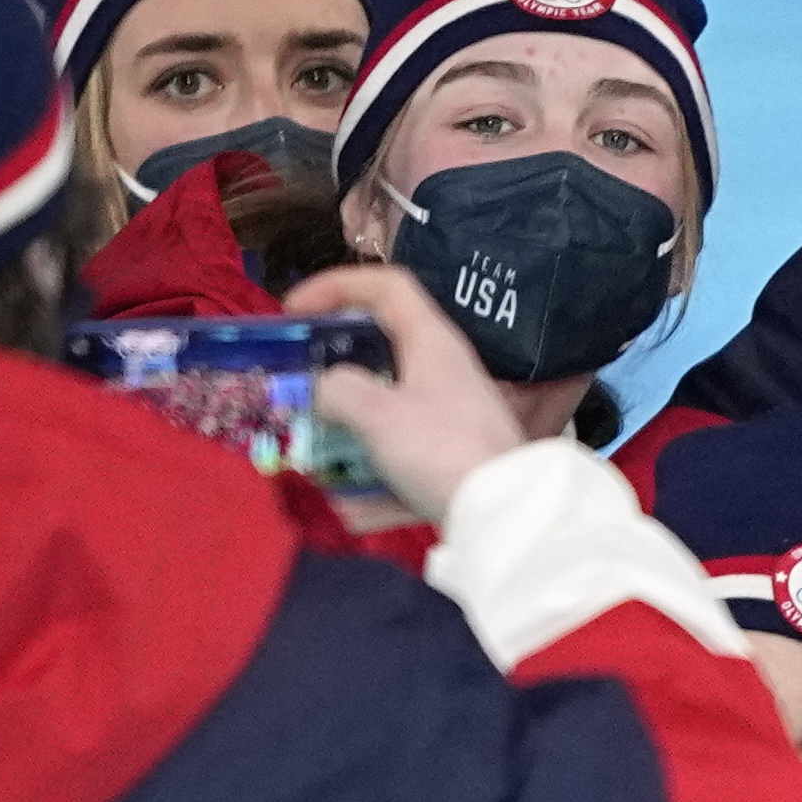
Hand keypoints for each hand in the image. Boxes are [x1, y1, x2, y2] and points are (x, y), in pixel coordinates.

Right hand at [289, 259, 527, 523]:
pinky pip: (404, 467)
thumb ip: (336, 389)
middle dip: (334, 369)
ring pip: (387, 414)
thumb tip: (324, 390)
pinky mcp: (455, 463)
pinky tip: (351, 514)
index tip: (294, 311)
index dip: (336, 286)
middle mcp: (445, 374)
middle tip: (298, 385)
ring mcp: (452, 420)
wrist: (507, 515)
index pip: (386, 287)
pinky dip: (376, 488)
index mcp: (432, 343)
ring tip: (312, 453)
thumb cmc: (442, 449)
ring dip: (349, 433)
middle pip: (381, 352)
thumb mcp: (376, 411)